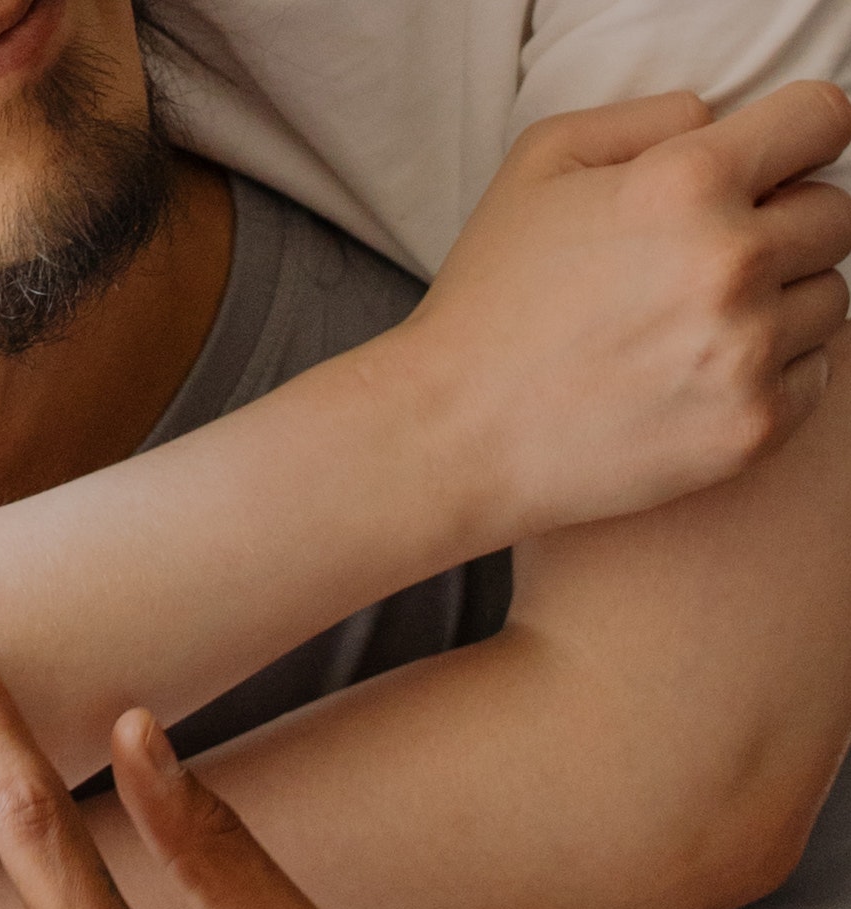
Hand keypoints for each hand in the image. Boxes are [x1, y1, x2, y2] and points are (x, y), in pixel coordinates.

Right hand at [399, 82, 850, 540]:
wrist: (446, 438)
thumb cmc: (486, 301)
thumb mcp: (535, 167)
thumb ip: (644, 120)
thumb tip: (718, 124)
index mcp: (685, 184)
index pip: (822, 120)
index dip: (794, 140)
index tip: (766, 170)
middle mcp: (731, 261)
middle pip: (834, 214)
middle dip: (778, 228)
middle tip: (700, 266)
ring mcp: (747, 351)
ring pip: (827, 298)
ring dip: (777, 304)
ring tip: (691, 328)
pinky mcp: (752, 426)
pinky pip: (813, 376)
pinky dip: (767, 375)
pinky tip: (694, 379)